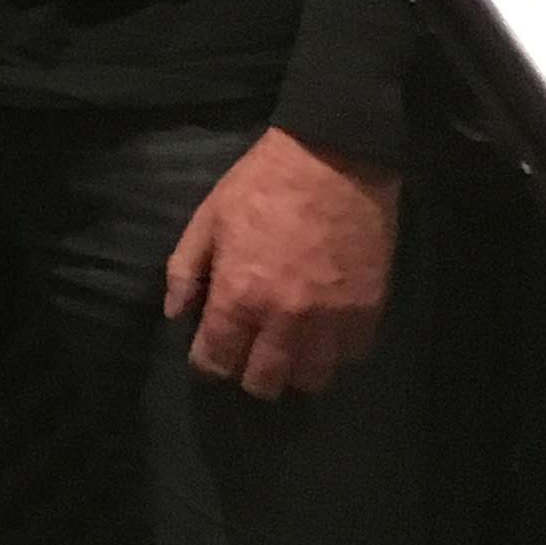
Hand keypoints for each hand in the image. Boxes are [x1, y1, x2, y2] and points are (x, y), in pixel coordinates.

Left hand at [164, 127, 400, 399]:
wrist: (335, 161)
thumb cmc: (262, 185)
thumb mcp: (208, 218)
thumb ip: (186, 270)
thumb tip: (175, 314)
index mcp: (240, 295)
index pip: (217, 359)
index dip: (207, 363)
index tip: (208, 354)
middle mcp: (286, 320)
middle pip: (266, 382)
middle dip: (249, 375)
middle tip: (247, 353)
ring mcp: (333, 321)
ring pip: (312, 378)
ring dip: (294, 369)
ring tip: (286, 347)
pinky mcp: (370, 313)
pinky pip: (350, 357)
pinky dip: (334, 352)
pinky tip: (322, 332)